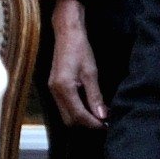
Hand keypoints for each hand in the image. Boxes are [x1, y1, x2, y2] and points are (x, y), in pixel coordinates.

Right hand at [45, 0, 109, 129]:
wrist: (67, 33)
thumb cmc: (80, 49)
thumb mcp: (91, 73)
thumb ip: (95, 96)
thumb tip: (102, 116)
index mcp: (64, 88)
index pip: (79, 115)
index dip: (93, 123)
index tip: (106, 125)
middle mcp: (55, 92)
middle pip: (69, 120)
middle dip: (86, 124)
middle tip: (103, 121)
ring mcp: (52, 90)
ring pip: (66, 115)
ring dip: (81, 118)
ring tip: (98, 114)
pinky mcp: (54, 87)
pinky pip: (64, 107)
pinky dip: (76, 110)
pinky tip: (88, 106)